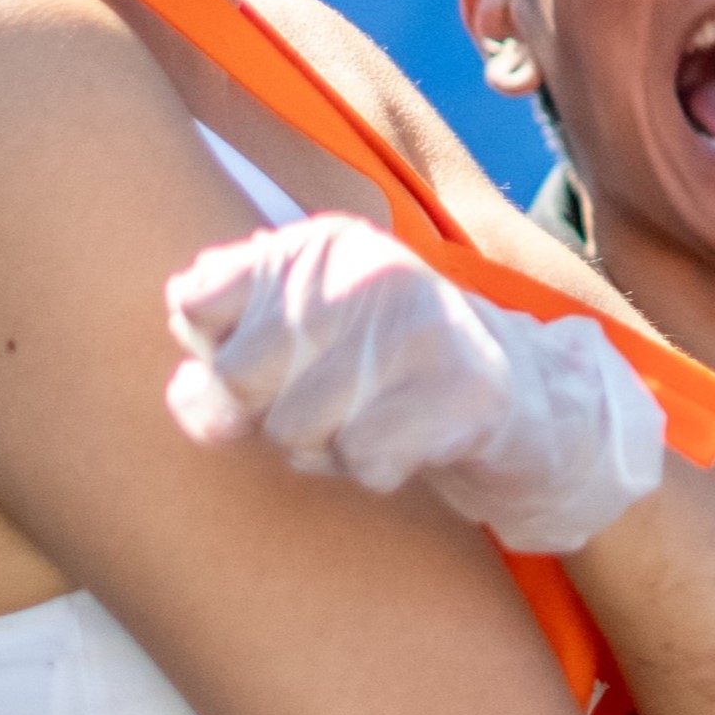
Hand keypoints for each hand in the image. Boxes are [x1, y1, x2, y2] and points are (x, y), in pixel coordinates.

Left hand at [163, 213, 664, 555]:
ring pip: (293, 428)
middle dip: (268, 414)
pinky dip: (377, 469)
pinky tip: (410, 443)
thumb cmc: (379, 375)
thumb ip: (221, 351)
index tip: (265, 362)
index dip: (213, 354)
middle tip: (329, 402)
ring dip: (325, 449)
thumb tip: (194, 393)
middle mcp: (367, 269)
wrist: (519, 402)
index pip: (194, 302)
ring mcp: (419, 324)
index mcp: (318, 245)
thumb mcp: (294, 343)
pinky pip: (360, 459)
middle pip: (235, 377)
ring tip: (375, 419)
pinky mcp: (462, 387)